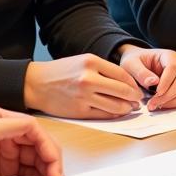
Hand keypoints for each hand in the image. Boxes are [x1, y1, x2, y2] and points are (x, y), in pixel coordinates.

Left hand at [0, 107, 65, 175]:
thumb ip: (13, 126)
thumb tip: (36, 127)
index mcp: (7, 120)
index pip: (37, 131)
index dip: (48, 146)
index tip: (53, 162)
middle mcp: (11, 136)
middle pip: (41, 147)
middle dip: (53, 162)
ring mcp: (9, 155)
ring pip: (38, 162)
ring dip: (49, 173)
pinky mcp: (5, 172)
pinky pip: (29, 175)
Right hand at [24, 55, 142, 118]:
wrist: (37, 84)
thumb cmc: (61, 72)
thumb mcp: (83, 61)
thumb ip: (104, 69)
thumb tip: (126, 82)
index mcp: (91, 62)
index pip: (122, 74)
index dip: (133, 83)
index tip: (138, 88)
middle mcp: (88, 79)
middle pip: (122, 90)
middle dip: (134, 97)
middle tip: (138, 99)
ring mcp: (84, 96)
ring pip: (115, 105)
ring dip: (126, 108)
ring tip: (130, 107)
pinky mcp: (79, 111)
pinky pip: (103, 115)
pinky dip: (114, 114)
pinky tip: (117, 112)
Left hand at [118, 45, 175, 109]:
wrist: (136, 66)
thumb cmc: (135, 62)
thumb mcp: (131, 64)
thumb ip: (140, 72)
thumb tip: (153, 82)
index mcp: (168, 56)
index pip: (173, 67)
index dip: (167, 81)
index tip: (157, 92)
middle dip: (169, 95)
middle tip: (153, 103)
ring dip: (174, 101)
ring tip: (157, 106)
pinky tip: (163, 106)